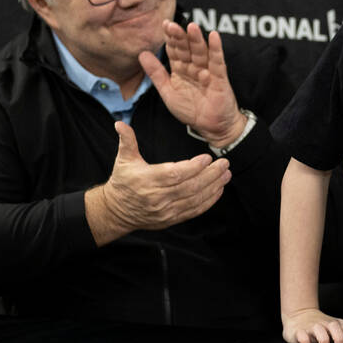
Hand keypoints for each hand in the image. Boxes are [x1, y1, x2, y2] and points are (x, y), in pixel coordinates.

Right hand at [85, 121, 230, 244]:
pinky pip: (194, 211)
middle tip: (224, 163)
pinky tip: (218, 190)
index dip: (193, 167)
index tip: (207, 158)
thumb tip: (120, 123)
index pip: (174, 174)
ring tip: (226, 175)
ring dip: (213, 187)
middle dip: (210, 175)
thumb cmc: (123, 182)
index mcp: (147, 180)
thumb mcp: (123, 159)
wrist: (117, 211)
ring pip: (195, 199)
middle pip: (190, 187)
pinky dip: (208, 201)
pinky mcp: (171, 219)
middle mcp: (158, 197)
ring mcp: (166, 210)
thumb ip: (126, 140)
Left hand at [139, 21, 244, 146]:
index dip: (169, 39)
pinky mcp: (220, 77)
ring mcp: (207, 70)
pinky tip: (213, 36)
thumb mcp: (168, 92)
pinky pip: (217, 61)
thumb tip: (141, 54)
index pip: (174, 50)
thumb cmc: (191, 110)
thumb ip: (156, 73)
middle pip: (186, 48)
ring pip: (200, 52)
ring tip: (191, 27)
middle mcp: (193, 67)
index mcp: (180, 69)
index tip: (164, 25)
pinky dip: (216, 49)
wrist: (211, 126)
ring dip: (196, 39)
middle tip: (172, 25)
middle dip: (180, 37)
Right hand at [281, 308, 342, 342]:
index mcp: (337, 324)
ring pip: (319, 330)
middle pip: (335, 327)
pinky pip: (302, 335)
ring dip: (323, 339)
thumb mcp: (340, 327)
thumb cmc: (323, 324)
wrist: (300, 314)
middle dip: (339, 338)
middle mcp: (326, 324)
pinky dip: (305, 341)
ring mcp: (313, 326)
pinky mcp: (300, 331)